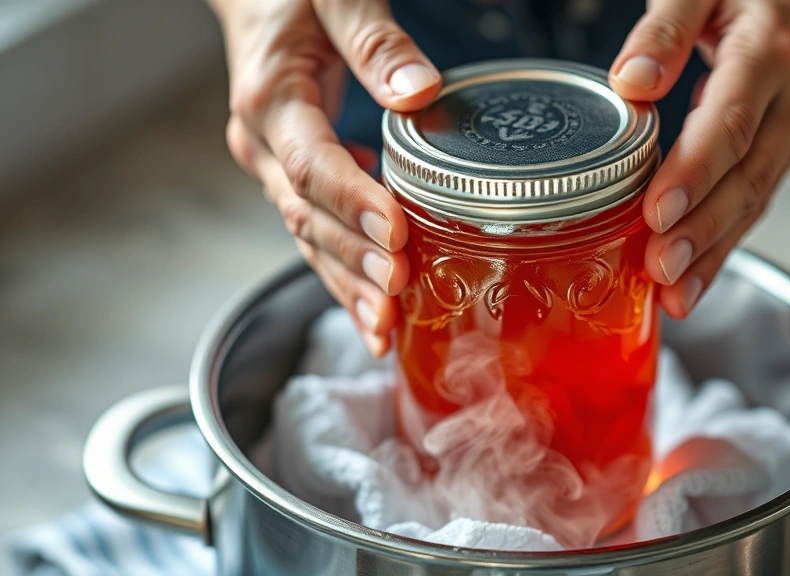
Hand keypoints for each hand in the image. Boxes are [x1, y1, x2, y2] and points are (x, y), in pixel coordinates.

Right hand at [211, 0, 440, 354]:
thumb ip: (376, 42)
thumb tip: (419, 91)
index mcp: (270, 99)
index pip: (311, 164)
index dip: (352, 203)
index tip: (395, 234)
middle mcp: (262, 143)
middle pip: (307, 216)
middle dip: (352, 261)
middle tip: (395, 296)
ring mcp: (271, 166)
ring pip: (307, 237)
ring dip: (345, 284)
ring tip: (383, 328)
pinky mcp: (290, 179)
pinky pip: (314, 234)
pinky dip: (342, 275)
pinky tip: (372, 311)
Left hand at [610, 0, 789, 317]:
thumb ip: (665, 29)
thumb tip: (631, 81)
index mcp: (768, 52)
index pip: (728, 123)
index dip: (693, 173)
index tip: (657, 213)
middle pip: (746, 177)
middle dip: (702, 232)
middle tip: (661, 273)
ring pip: (756, 199)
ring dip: (715, 251)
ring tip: (676, 296)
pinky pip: (760, 198)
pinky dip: (727, 240)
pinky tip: (696, 277)